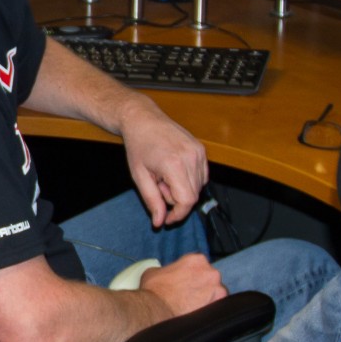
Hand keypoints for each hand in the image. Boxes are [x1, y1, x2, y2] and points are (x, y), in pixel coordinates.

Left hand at [118, 98, 209, 226]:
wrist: (143, 119)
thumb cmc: (138, 145)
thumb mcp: (139, 176)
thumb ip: (152, 201)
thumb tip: (159, 222)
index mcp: (174, 164)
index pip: (187, 201)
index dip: (178, 214)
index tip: (167, 218)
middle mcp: (190, 157)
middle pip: (193, 196)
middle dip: (176, 200)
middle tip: (159, 186)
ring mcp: (198, 152)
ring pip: (199, 187)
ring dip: (182, 189)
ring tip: (165, 175)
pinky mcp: (201, 149)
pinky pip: (202, 176)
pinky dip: (189, 180)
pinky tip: (173, 170)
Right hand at [137, 253, 225, 318]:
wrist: (156, 308)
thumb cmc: (154, 290)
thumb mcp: (154, 271)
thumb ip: (166, 269)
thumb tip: (165, 275)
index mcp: (196, 260)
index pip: (199, 265)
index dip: (193, 275)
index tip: (188, 282)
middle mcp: (210, 272)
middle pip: (210, 278)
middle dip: (202, 286)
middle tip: (190, 295)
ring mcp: (217, 289)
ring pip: (217, 293)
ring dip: (208, 298)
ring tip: (195, 307)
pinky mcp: (218, 305)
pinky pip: (218, 307)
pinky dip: (211, 310)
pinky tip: (200, 314)